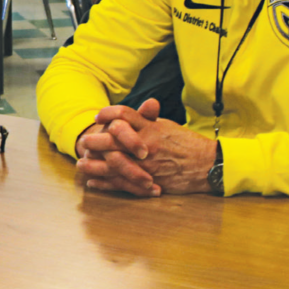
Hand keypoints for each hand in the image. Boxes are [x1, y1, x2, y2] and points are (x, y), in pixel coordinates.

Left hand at [76, 99, 218, 196]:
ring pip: (113, 163)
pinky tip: (93, 182)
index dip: (108, 114)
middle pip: (113, 139)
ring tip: (82, 163)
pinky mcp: (148, 181)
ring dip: (94, 165)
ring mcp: (146, 164)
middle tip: (84, 142)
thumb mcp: (168, 126)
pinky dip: (104, 184)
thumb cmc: (187, 144)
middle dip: (95, 141)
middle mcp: (146, 144)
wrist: (207, 165)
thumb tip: (142, 105)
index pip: (124, 115)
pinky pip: (121, 183)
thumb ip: (150, 119)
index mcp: (151, 127)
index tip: (98, 117)